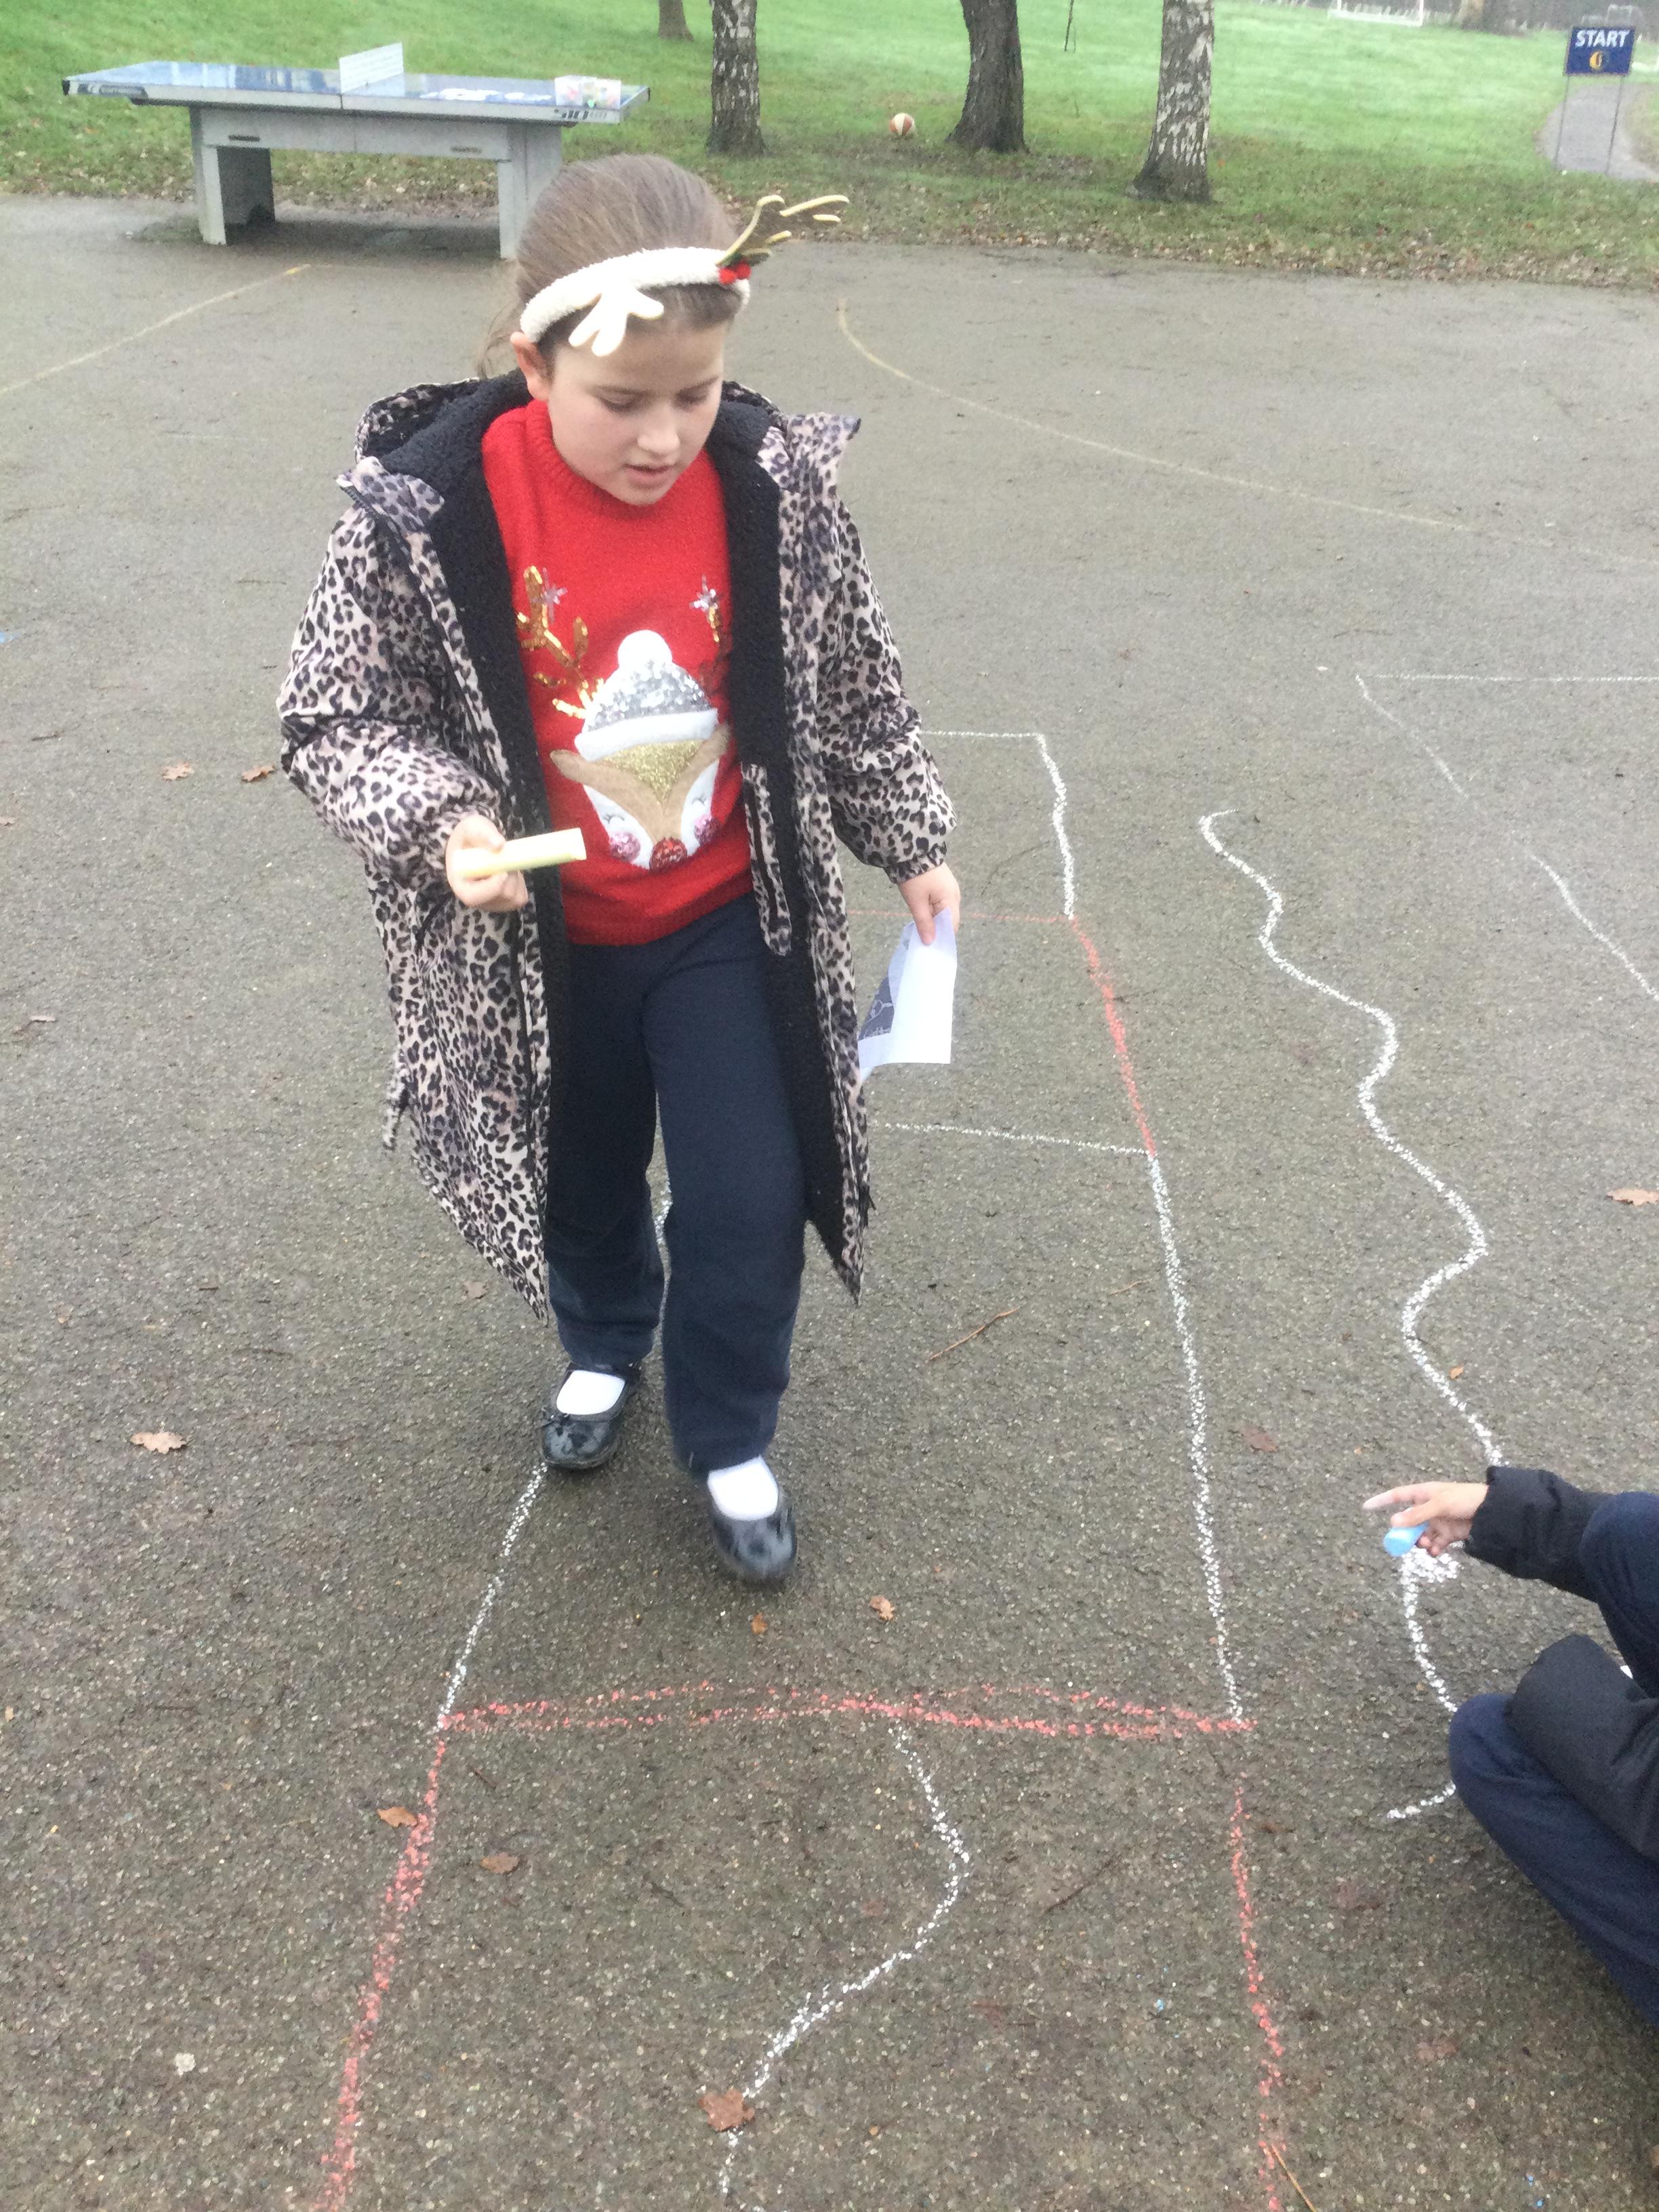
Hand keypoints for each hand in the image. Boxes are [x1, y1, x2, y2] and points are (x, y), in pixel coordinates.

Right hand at [446, 813, 528, 912]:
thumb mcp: (471, 828)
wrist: (475, 844)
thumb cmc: (469, 837)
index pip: (474, 897)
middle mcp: (475, 900)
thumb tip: (499, 844)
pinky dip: (520, 883)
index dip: (492, 887)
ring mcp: (491, 904)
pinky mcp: (506, 903)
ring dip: (516, 878)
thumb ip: (483, 834)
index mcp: (460, 884)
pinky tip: (510, 872)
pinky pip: (520, 898)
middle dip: (509, 875)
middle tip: (505, 856)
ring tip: (505, 862)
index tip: (503, 871)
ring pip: (514, 897)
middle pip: (501, 896)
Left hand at [899, 863, 960, 945]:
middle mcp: (955, 895)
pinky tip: (923, 913)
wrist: (911, 850)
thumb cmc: (915, 878)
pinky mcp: (943, 884)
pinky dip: (933, 910)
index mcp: (952, 900)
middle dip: (938, 929)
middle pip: (949, 919)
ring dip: (934, 919)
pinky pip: (941, 903)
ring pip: (944, 911)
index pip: (952, 926)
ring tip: (921, 927)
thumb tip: (930, 943)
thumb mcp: (916, 902)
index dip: (942, 937)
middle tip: (923, 938)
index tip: (930, 946)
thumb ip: (924, 923)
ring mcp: (950, 888)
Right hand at [1363, 1481, 1486, 1557]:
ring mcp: (1438, 1521)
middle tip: (1403, 1542)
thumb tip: (1393, 1522)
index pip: (1397, 1496)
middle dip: (1405, 1533)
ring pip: (1420, 1535)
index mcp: (1424, 1493)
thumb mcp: (1440, 1504)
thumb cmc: (1466, 1498)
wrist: (1493, 1511)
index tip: (1365, 1507)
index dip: (1381, 1501)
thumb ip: (1417, 1514)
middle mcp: (1428, 1508)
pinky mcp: (1448, 1534)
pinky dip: (1433, 1550)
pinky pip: (1434, 1544)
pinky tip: (1436, 1552)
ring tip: (1426, 1545)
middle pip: (1408, 1522)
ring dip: (1420, 1542)